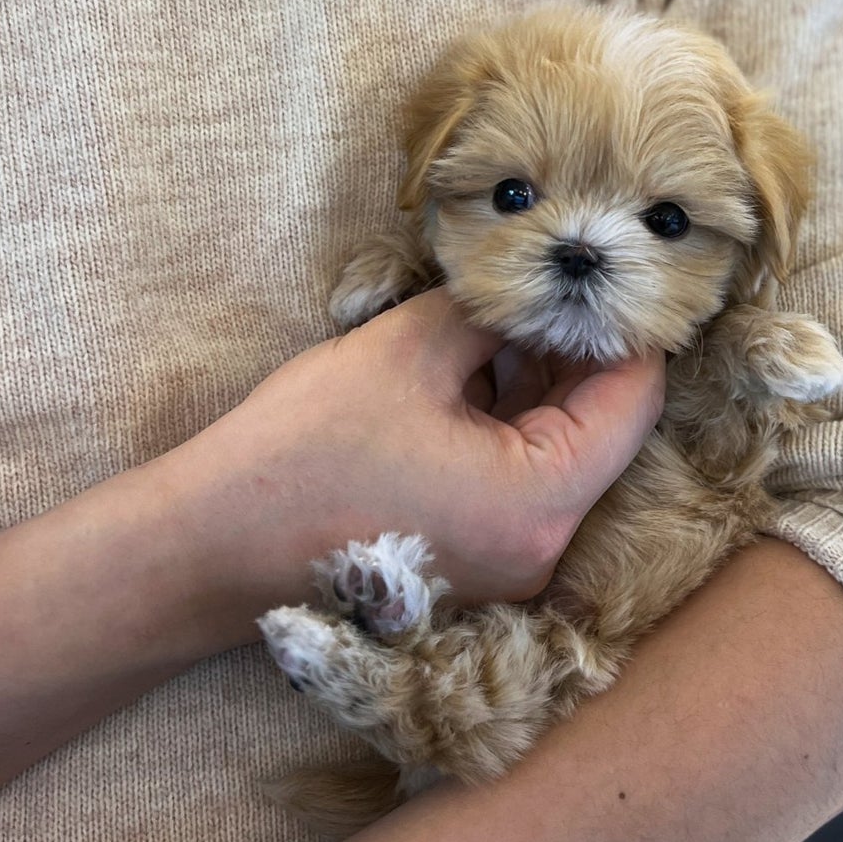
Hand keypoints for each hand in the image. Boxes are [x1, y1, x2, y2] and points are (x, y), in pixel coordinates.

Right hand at [158, 288, 664, 627]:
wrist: (210, 547)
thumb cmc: (303, 451)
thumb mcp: (409, 350)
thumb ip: (492, 313)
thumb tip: (536, 287)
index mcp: (541, 500)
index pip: (632, 401)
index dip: (626, 329)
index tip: (604, 276)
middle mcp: (541, 548)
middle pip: (600, 432)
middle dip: (574, 353)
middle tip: (545, 283)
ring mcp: (507, 565)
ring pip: (557, 456)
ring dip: (537, 386)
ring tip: (497, 318)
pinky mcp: (471, 565)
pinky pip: (517, 484)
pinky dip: (504, 426)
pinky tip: (468, 369)